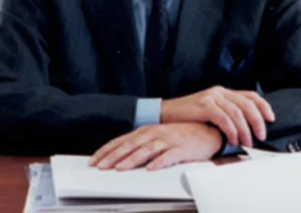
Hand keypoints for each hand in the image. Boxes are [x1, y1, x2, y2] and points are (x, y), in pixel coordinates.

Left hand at [88, 123, 222, 170]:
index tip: (93, 161)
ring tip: (119, 169)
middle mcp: (155, 133)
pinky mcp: (181, 149)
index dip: (106, 150)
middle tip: (100, 167)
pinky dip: (159, 162)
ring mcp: (168, 140)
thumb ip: (141, 145)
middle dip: (113, 156)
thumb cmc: (180, 135)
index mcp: (146, 131)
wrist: (207, 131)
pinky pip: (169, 156)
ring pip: (146, 150)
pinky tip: (150, 169)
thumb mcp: (157, 137)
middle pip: (130, 145)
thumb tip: (120, 158)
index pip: (121, 141)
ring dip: (131, 159)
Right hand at [160, 86, 274, 146]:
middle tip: (261, 135)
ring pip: (237, 112)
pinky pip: (224, 118)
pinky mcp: (204, 105)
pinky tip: (232, 139)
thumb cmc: (187, 117)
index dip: (263, 106)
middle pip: (247, 103)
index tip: (271, 118)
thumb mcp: (209, 111)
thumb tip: (245, 128)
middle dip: (257, 121)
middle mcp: (219, 92)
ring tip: (246, 142)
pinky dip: (232, 130)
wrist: (165, 114)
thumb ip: (225, 114)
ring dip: (245, 129)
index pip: (250, 95)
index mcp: (222, 92)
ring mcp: (211, 97)